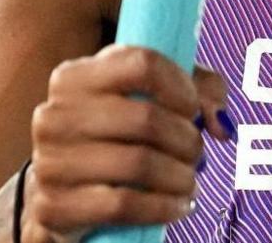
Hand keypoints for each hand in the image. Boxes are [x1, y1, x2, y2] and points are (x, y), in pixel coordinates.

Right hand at [25, 44, 231, 241]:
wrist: (62, 189)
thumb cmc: (113, 134)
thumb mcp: (147, 96)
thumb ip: (196, 89)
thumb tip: (221, 122)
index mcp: (74, 76)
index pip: (142, 63)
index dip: (181, 86)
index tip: (192, 108)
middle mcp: (55, 114)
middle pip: (146, 119)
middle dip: (186, 140)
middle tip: (196, 153)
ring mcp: (50, 161)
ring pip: (139, 164)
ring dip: (180, 176)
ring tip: (189, 181)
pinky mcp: (54, 206)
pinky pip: (124, 205)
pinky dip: (162, 207)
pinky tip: (177, 206)